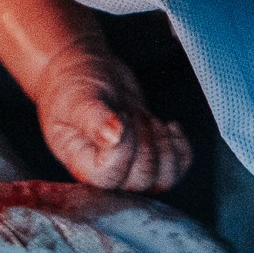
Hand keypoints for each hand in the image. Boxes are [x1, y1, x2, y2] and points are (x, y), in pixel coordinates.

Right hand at [36, 48, 191, 194]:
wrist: (83, 72)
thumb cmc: (72, 85)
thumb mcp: (78, 98)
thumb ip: (93, 118)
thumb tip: (114, 138)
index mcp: (82, 166)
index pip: (111, 175)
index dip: (125, 146)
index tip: (119, 115)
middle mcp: (105, 175)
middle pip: (141, 180)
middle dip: (145, 141)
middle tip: (131, 112)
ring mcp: (129, 168)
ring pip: (163, 180)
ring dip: (164, 146)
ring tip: (149, 119)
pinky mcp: (149, 157)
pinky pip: (178, 168)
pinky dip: (181, 147)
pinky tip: (170, 125)